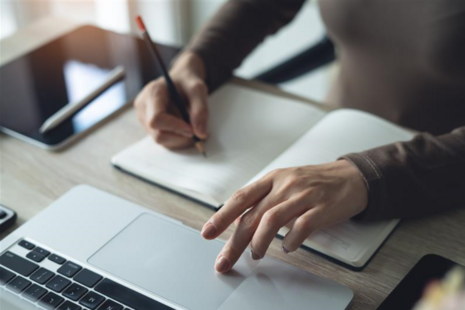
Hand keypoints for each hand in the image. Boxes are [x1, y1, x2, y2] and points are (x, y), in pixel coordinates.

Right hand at [134, 52, 208, 148]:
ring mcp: (144, 120)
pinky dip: (179, 140)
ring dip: (181, 138)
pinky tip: (185, 129)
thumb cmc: (187, 83)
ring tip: (192, 125)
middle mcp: (143, 108)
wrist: (180, 82)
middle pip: (159, 134)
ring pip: (163, 141)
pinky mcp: (149, 129)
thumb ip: (200, 110)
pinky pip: (165, 142)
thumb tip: (201, 134)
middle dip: (180, 136)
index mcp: (152, 93)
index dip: (175, 127)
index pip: (156, 119)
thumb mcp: (198, 89)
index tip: (192, 129)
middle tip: (197, 129)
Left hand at [201, 160, 367, 272]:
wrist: (351, 177)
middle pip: (252, 215)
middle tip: (224, 260)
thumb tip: (238, 221)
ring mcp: (303, 196)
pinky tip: (288, 247)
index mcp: (272, 178)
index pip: (241, 198)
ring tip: (255, 255)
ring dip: (259, 243)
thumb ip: (263, 198)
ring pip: (271, 221)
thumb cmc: (315, 181)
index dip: (222, 216)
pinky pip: (301, 228)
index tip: (208, 232)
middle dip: (234, 242)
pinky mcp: (321, 208)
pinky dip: (290, 242)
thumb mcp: (284, 182)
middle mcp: (284, 186)